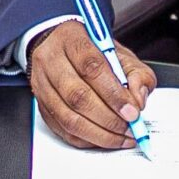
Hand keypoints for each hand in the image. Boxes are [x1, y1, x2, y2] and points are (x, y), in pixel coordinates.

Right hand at [28, 20, 154, 150]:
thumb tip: (138, 100)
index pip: (91, 68)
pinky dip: (86, 139)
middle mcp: (51, 61)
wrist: (62, 48)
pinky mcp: (40, 104)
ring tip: (121, 138)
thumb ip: (137, 74)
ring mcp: (41, 84)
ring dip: (98, 134)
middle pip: (77, 96)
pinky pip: (62, 129)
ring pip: (67, 117)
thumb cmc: (92, 51)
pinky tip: (103, 139)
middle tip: (129, 128)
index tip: (132, 111)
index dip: (114, 94)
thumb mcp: (121, 53)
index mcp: (72, 40)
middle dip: (108, 119)